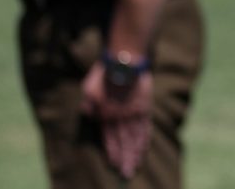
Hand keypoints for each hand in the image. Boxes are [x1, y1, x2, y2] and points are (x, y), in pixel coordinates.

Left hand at [81, 61, 153, 178]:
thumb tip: (88, 113)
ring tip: (136, 165)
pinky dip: (145, 138)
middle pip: (124, 142)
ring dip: (136, 153)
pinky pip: (146, 126)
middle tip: (127, 173)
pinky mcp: (145, 107)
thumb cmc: (104, 73)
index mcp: (106, 114)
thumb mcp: (88, 87)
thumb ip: (89, 103)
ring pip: (136, 137)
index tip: (113, 164)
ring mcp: (134, 113)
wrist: (125, 60)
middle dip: (125, 159)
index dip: (112, 151)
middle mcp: (121, 117)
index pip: (109, 138)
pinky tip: (145, 147)